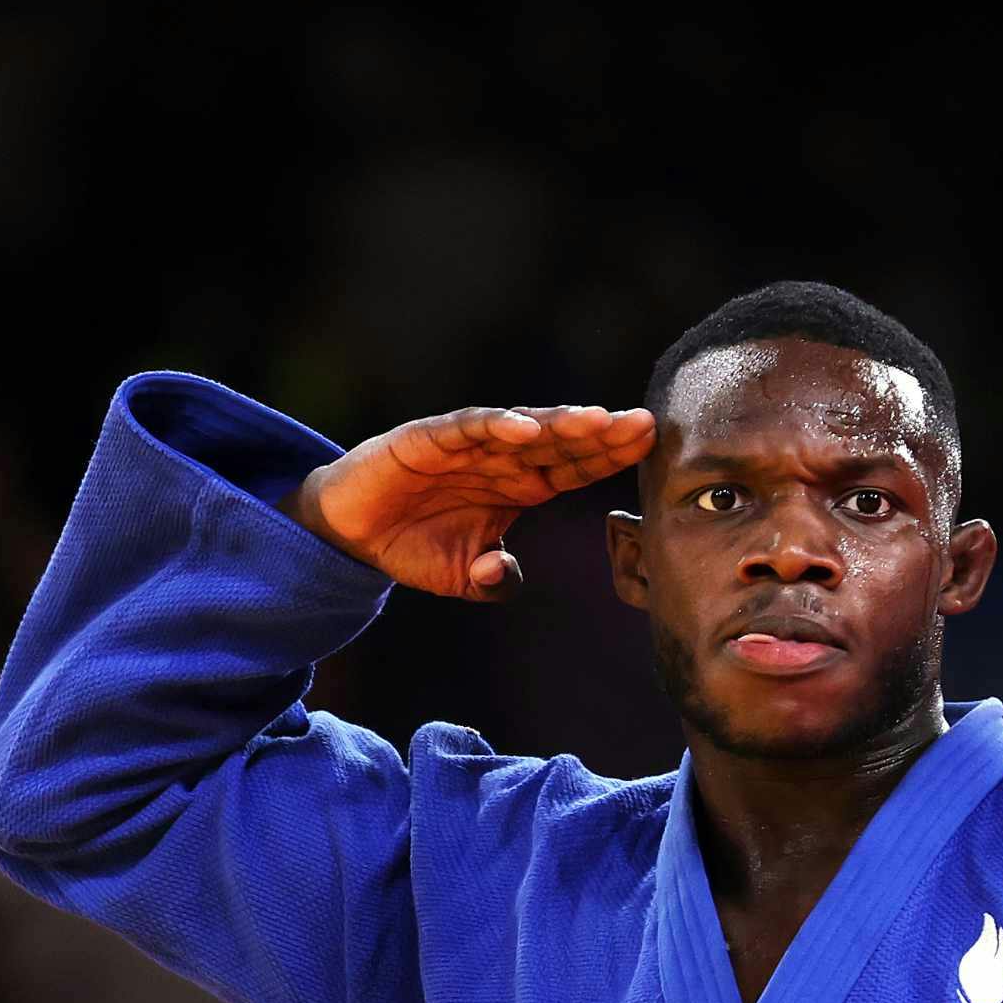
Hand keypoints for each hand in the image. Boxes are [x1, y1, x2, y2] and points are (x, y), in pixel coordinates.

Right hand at [282, 403, 654, 601]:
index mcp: (520, 486)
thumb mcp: (463, 577)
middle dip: (601, 433)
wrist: (351, 535)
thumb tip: (504, 574)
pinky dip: (496, 425)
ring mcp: (467, 444)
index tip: (651, 447)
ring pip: (522, 427)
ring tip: (596, 421)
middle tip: (642, 425)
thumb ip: (493, 581)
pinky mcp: (428, 438)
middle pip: (560, 441)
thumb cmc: (414, 546)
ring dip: (558, 423)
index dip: (611, 456)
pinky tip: (527, 428)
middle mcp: (501, 458)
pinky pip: (467, 427)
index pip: (575, 467)